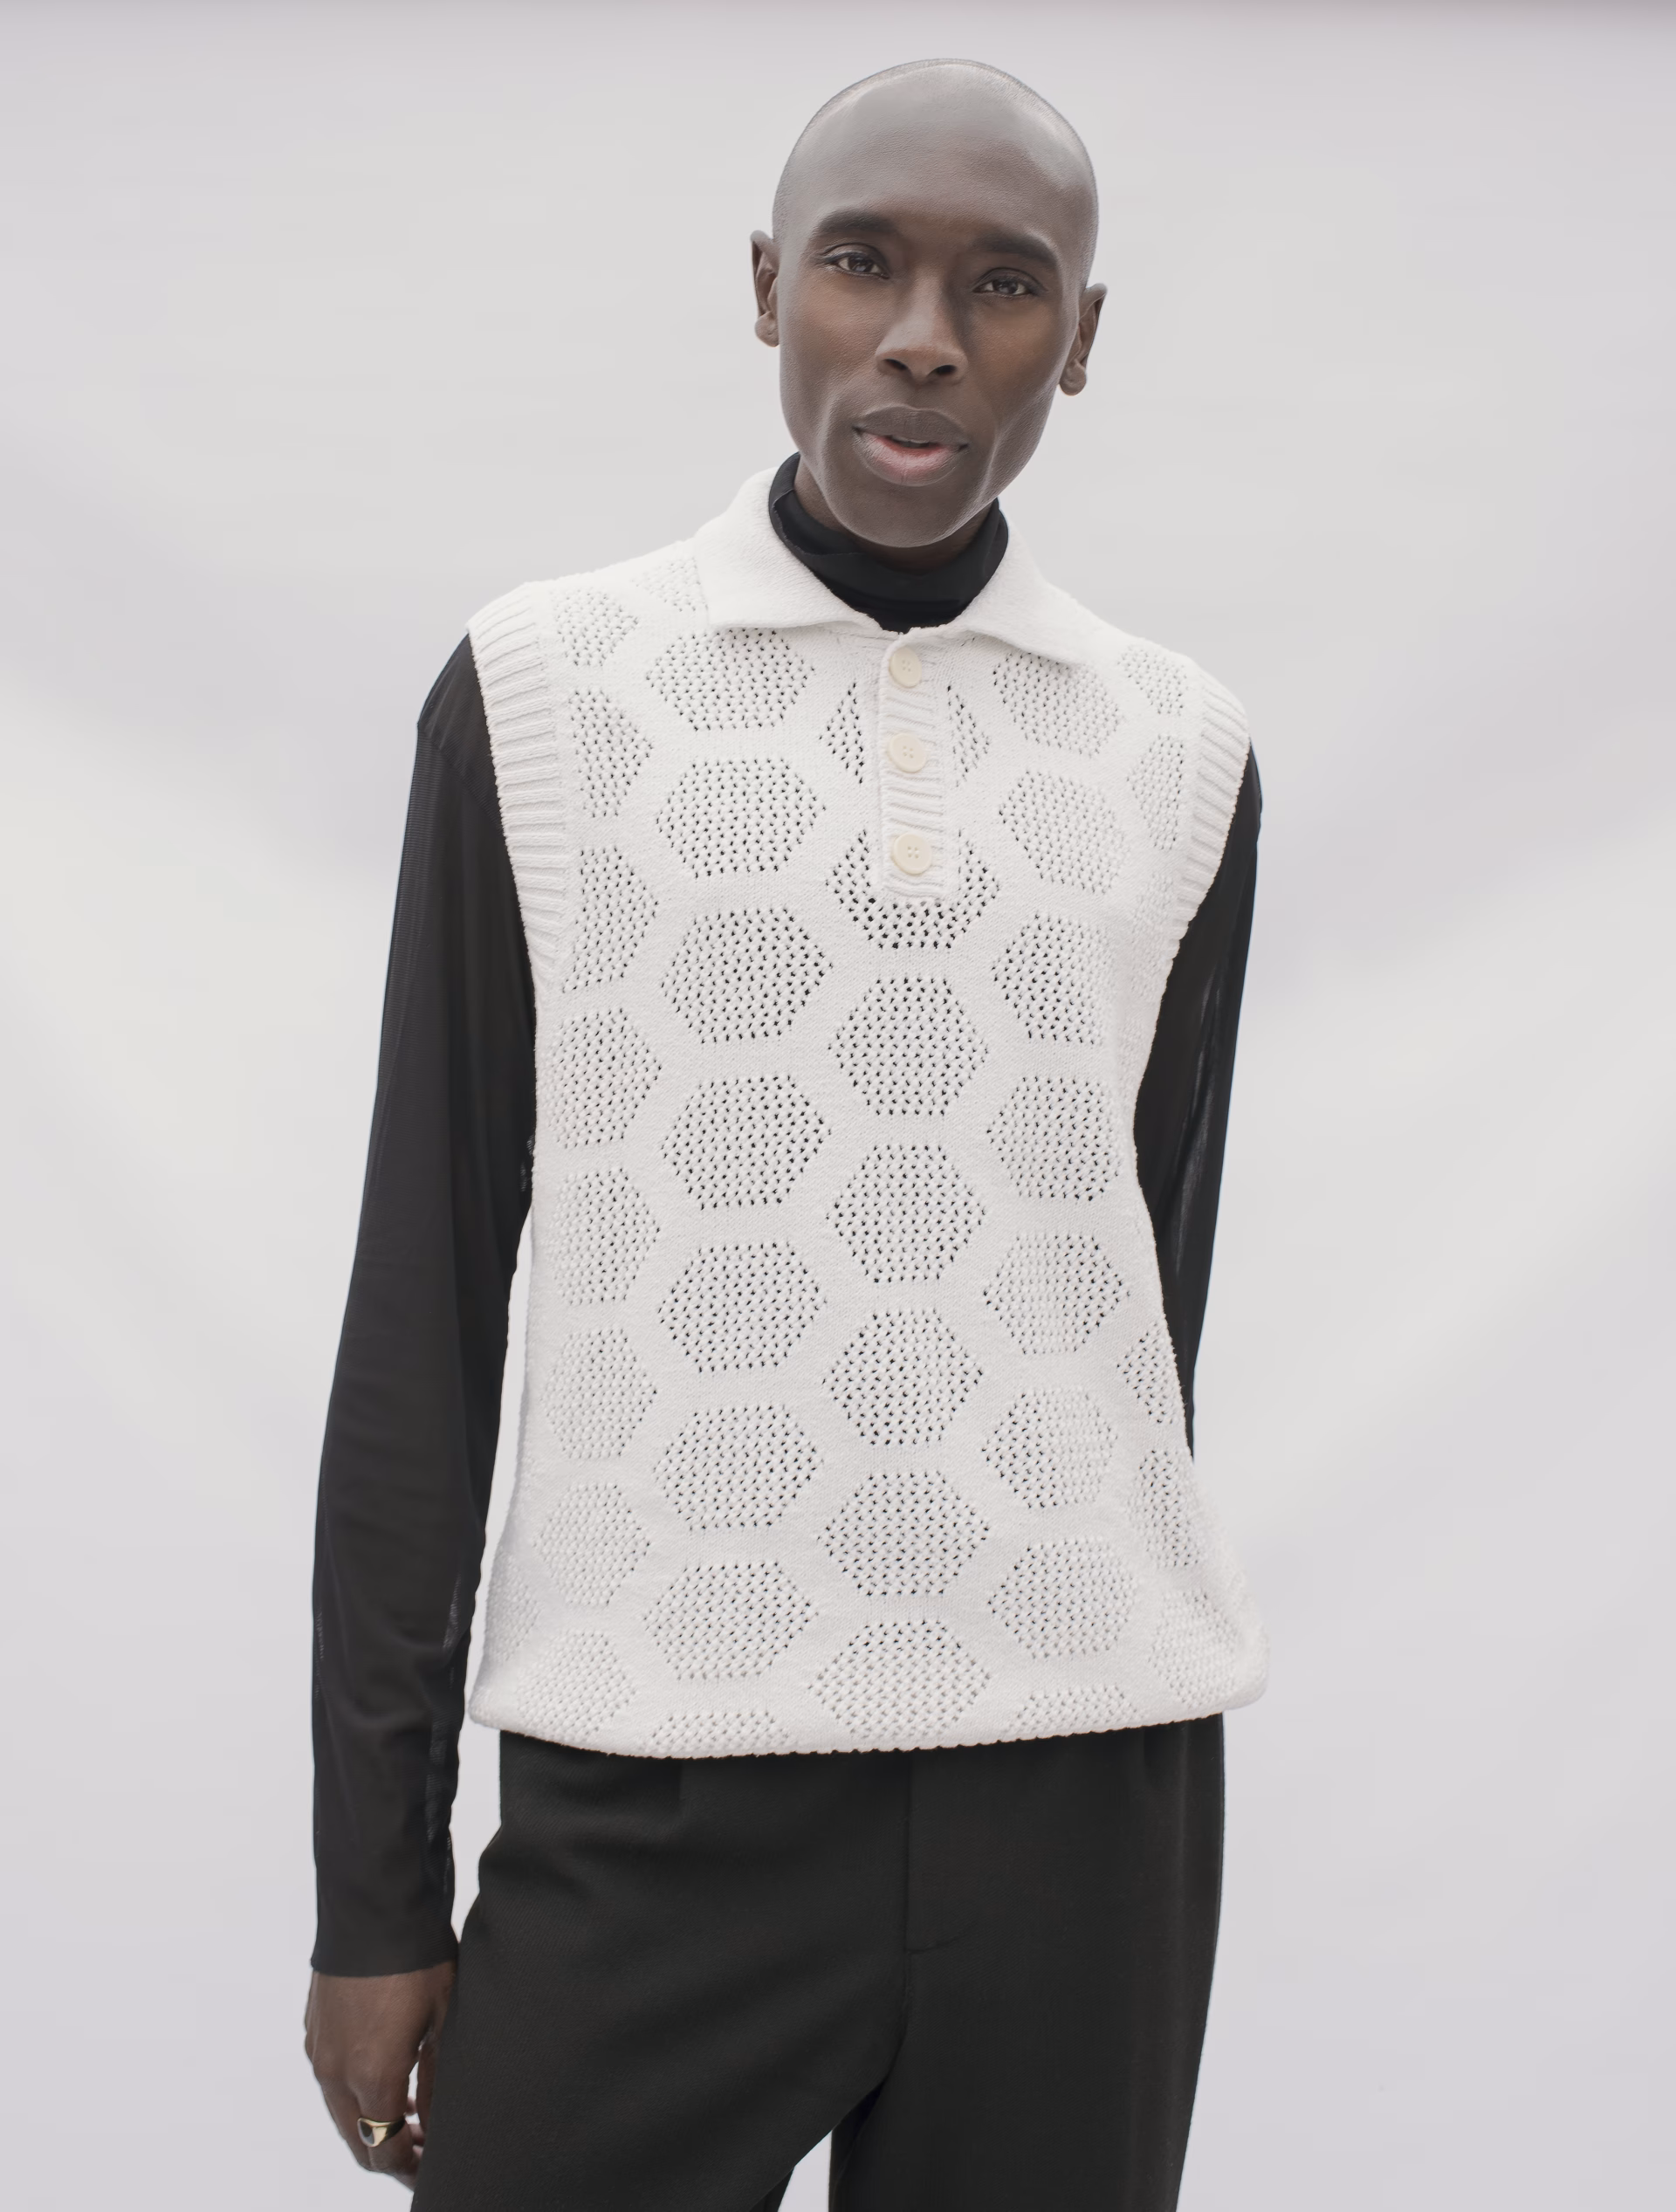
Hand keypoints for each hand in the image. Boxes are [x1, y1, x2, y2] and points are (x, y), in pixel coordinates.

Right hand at [305, 1962, 455, 2189]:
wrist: (373, 1906)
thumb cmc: (418, 1960)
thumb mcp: (444, 2023)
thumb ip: (439, 2083)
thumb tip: (441, 2126)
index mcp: (370, 2077)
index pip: (384, 2150)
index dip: (408, 2170)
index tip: (431, 2170)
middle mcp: (334, 2073)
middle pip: (357, 2141)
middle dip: (390, 2152)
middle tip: (425, 2149)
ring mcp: (318, 2050)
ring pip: (341, 2111)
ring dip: (372, 2122)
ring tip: (413, 2114)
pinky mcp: (313, 2029)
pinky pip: (330, 2079)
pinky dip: (355, 2092)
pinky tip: (387, 2076)